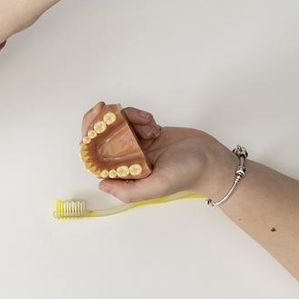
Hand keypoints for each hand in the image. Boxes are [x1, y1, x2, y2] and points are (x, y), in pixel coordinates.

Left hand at [89, 106, 232, 203]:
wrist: (210, 159)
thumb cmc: (187, 175)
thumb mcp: (156, 187)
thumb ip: (128, 191)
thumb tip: (101, 183)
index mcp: (125, 175)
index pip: (96, 157)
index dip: (89, 138)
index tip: (94, 121)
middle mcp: (128, 161)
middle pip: (102, 139)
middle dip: (100, 121)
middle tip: (104, 108)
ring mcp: (137, 145)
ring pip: (118, 126)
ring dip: (129, 119)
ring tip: (149, 125)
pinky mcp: (147, 133)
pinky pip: (134, 120)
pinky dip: (140, 117)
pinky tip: (154, 124)